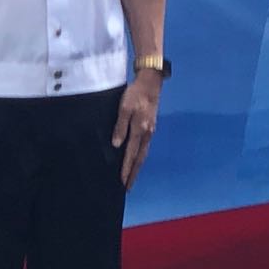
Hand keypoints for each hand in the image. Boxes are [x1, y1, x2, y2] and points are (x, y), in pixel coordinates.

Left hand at [112, 74, 161, 189]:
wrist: (151, 82)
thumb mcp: (124, 108)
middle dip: (134, 173)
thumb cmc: (135, 94)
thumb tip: (117, 145)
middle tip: (128, 187)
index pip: (132, 154)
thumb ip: (120, 126)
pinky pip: (145, 146)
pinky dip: (140, 155)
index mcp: (140, 129)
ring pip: (144, 152)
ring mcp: (150, 130)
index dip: (127, 169)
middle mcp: (147, 133)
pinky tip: (137, 157)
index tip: (122, 182)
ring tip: (132, 176)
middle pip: (141, 157)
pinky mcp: (151, 125)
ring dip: (138, 166)